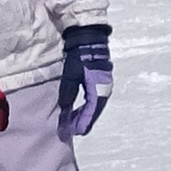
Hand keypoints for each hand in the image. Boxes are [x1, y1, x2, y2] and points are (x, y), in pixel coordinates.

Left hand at [55, 25, 113, 141]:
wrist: (89, 38)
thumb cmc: (80, 57)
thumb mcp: (71, 76)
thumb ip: (68, 94)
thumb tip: (65, 110)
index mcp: (99, 90)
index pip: (90, 112)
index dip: (82, 123)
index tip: (73, 132)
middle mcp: (104, 90)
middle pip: (93, 111)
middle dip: (82, 121)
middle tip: (70, 130)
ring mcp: (104, 86)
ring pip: (94, 106)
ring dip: (84, 114)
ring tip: (73, 122)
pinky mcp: (101, 82)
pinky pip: (94, 100)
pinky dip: (86, 107)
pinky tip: (79, 109)